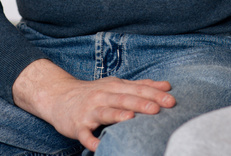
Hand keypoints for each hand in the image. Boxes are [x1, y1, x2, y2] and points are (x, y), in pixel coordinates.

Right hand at [12, 59, 174, 151]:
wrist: (59, 97)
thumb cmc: (94, 93)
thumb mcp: (116, 85)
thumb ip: (141, 86)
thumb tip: (167, 86)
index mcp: (115, 86)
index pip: (138, 89)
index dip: (154, 94)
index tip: (171, 100)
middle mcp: (103, 96)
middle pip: (124, 99)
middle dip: (141, 103)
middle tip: (158, 109)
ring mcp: (89, 110)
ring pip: (105, 112)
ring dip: (118, 115)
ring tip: (131, 119)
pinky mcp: (77, 125)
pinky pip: (84, 133)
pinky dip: (90, 139)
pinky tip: (98, 145)